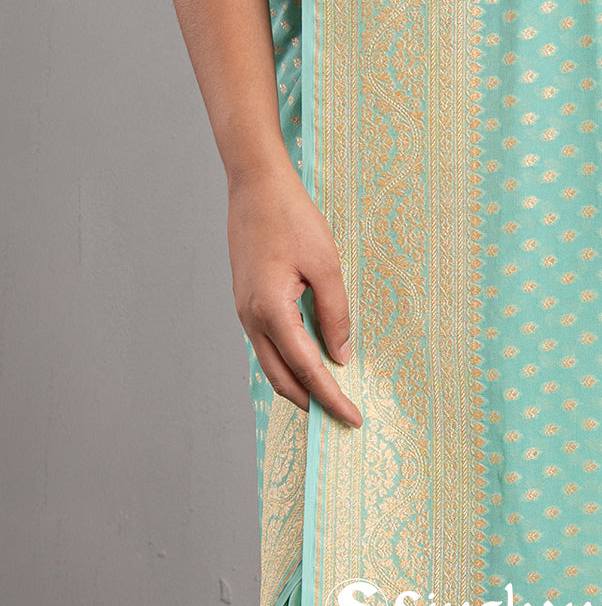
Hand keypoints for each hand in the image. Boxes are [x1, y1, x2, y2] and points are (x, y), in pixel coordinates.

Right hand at [227, 162, 361, 426]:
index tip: (353, 419)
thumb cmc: (291, 218)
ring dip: (298, 383)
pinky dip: (288, 360)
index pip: (306, 370)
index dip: (332, 397)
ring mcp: (244, 311)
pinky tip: (309, 358)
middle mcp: (251, 318)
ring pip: (271, 363)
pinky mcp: (246, 300)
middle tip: (341, 416)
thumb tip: (341, 355)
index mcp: (271, 312)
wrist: (255, 186)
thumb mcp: (326, 264)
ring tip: (328, 394)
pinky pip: (267, 342)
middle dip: (312, 401)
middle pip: (281, 378)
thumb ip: (335, 313)